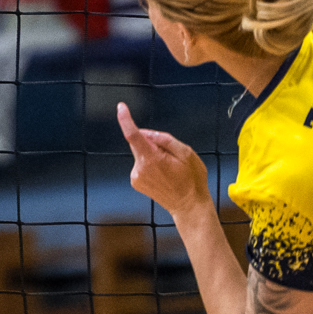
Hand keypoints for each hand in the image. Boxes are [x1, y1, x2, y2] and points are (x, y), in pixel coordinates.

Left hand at [117, 104, 212, 220]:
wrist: (188, 206)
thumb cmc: (191, 179)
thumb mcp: (186, 153)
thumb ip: (165, 140)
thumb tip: (146, 133)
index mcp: (152, 159)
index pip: (133, 135)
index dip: (125, 119)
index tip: (121, 107)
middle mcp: (140, 168)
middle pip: (139, 143)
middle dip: (152, 142)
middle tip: (171, 155)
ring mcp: (136, 176)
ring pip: (141, 154)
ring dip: (152, 155)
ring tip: (169, 170)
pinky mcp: (135, 182)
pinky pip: (140, 164)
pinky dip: (149, 164)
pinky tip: (163, 175)